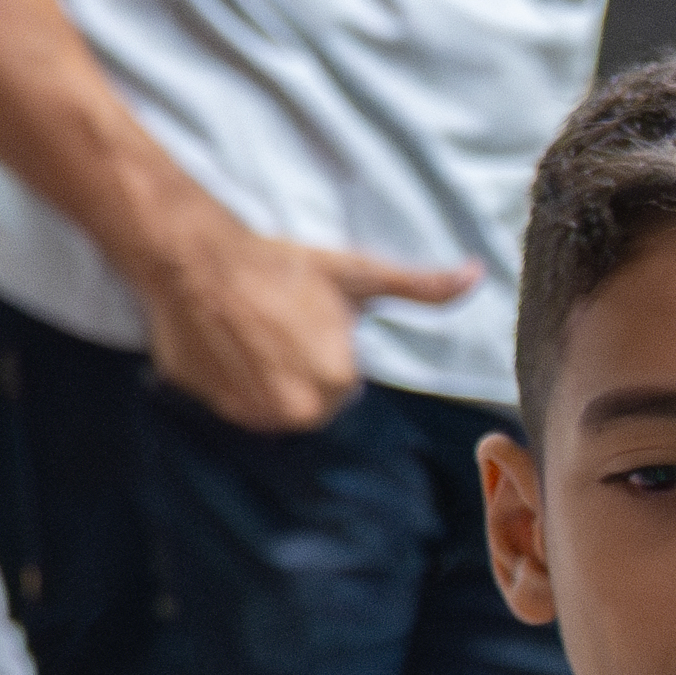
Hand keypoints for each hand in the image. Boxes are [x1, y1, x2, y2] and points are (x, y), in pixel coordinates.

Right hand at [128, 203, 477, 436]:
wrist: (198, 262)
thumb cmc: (283, 267)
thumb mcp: (358, 275)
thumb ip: (421, 286)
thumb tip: (477, 275)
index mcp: (335, 384)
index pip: (343, 385)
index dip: (328, 352)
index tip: (309, 324)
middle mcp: (294, 411)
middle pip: (310, 401)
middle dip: (301, 371)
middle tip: (281, 327)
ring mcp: (248, 412)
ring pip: (273, 405)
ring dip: (268, 380)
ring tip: (254, 336)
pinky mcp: (211, 406)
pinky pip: (235, 403)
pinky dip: (234, 383)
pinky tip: (229, 346)